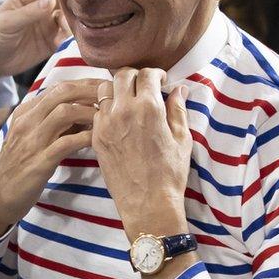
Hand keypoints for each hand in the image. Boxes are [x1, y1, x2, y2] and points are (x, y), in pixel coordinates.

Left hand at [0, 0, 71, 77]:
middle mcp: (42, 6)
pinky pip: (66, 36)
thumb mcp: (8, 23)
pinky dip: (67, 38)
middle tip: (78, 9)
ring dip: (71, 21)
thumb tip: (50, 0)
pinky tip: (60, 42)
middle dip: (72, 1)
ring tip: (65, 30)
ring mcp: (49, 23)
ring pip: (68, 16)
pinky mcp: (54, 40)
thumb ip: (29, 12)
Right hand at [0, 79, 101, 240]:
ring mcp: (32, 140)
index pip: (58, 87)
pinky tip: (99, 140)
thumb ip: (51, 121)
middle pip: (62, 93)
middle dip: (91, 90)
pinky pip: (66, 142)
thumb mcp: (31, 136)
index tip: (105, 87)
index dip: (85, 84)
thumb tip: (84, 108)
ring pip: (64, 112)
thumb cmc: (20, 165)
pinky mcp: (39, 161)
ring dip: (90, 112)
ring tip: (108, 118)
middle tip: (112, 96)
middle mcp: (27, 121)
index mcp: (25, 112)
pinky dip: (86, 137)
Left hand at [93, 69, 191, 239]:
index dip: (156, 74)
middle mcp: (123, 111)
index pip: (146, 74)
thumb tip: (179, 89)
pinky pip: (97, 111)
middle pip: (121, 75)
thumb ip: (178, 110)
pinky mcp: (96, 137)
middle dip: (134, 76)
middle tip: (143, 86)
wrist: (147, 204)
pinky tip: (118, 118)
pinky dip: (107, 108)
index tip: (161, 81)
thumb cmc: (170, 174)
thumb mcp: (183, 139)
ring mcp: (105, 123)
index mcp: (148, 108)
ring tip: (128, 100)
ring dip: (117, 89)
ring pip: (104, 90)